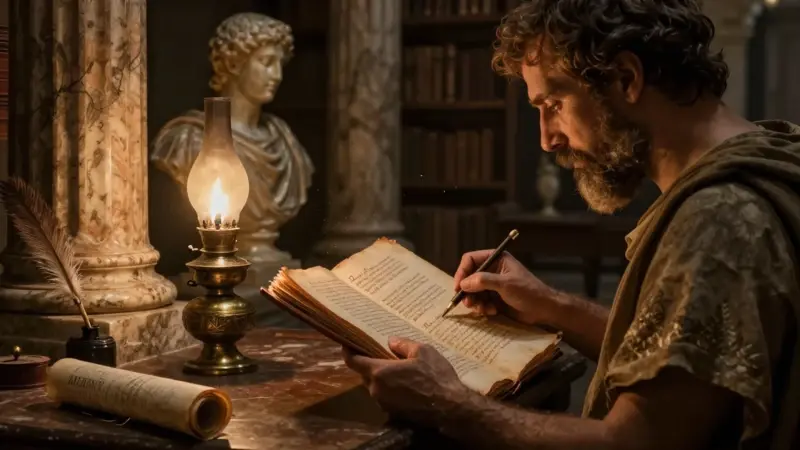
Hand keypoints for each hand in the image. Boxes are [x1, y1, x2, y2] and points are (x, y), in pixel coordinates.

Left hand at [342, 337, 469, 424]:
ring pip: (375, 386)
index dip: (348, 351)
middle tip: (382, 354)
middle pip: (365, 374)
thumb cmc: (436, 376)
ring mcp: (384, 403)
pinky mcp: (393, 413)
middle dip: (371, 364)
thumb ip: (403, 345)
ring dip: (382, 378)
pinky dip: (390, 389)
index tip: (347, 344)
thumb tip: (390, 341)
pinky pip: (385, 397)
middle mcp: (376, 390)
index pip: (353, 361)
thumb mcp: (423, 352)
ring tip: (398, 370)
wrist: (450, 408)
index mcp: (379, 372)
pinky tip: (406, 385)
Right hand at [453, 250, 560, 325]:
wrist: (544, 309)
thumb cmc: (529, 292)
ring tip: (483, 309)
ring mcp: (492, 285)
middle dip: (467, 291)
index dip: (462, 272)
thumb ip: (484, 281)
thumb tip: (463, 283)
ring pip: (472, 291)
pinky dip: (482, 308)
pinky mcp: (494, 298)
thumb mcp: (506, 284)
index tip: (459, 287)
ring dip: (475, 302)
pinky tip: (492, 312)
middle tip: (468, 303)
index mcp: (496, 259)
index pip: (471, 260)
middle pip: (469, 277)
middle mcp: (492, 270)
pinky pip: (480, 301)